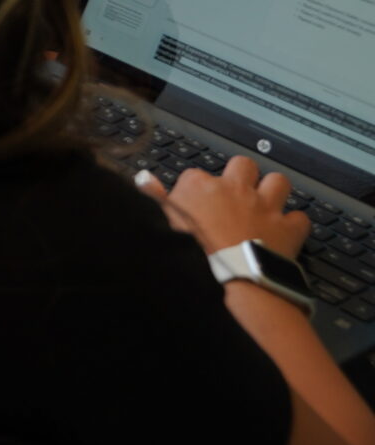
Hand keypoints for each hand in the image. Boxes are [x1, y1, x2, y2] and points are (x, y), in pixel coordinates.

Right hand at [136, 154, 311, 257]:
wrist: (230, 279)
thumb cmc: (192, 252)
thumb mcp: (163, 221)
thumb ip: (154, 197)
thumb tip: (144, 178)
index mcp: (200, 186)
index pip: (196, 175)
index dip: (197, 189)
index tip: (195, 203)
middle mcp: (234, 189)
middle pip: (243, 165)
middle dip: (242, 175)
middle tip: (237, 192)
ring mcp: (264, 206)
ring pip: (278, 181)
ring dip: (274, 191)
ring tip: (267, 203)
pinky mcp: (287, 228)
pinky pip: (299, 218)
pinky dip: (294, 224)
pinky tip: (287, 231)